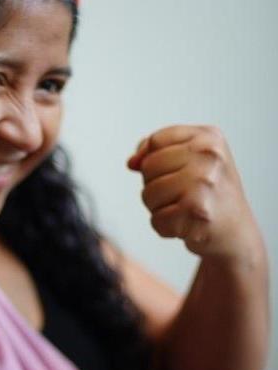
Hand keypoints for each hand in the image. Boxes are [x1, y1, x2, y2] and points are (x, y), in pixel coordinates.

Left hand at [126, 125, 258, 258]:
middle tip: (181, 195)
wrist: (235, 232)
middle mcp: (210, 157)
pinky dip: (165, 227)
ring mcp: (204, 184)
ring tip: (183, 209)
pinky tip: (186, 224)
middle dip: (155, 185)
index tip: (173, 172)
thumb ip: (156, 151)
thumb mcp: (191, 160)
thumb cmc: (208, 193)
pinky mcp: (197, 212)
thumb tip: (132, 162)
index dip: (153, 159)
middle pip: (149, 166)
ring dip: (158, 208)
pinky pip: (156, 220)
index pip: (155, 141)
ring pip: (148, 193)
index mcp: (209, 137)